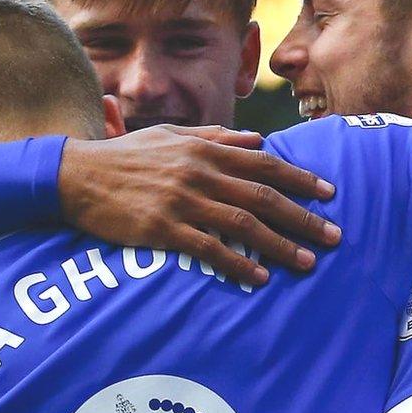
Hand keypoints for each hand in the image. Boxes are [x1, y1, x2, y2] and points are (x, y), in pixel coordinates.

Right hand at [58, 125, 339, 285]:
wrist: (77, 176)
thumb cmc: (125, 156)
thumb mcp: (172, 135)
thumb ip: (216, 137)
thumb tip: (257, 140)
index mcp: (204, 148)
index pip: (264, 164)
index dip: (301, 178)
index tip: (329, 193)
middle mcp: (199, 173)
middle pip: (264, 197)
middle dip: (304, 218)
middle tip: (334, 236)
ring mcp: (182, 202)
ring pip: (244, 225)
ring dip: (281, 245)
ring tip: (307, 262)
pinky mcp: (163, 230)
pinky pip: (210, 250)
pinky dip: (238, 264)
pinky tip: (259, 277)